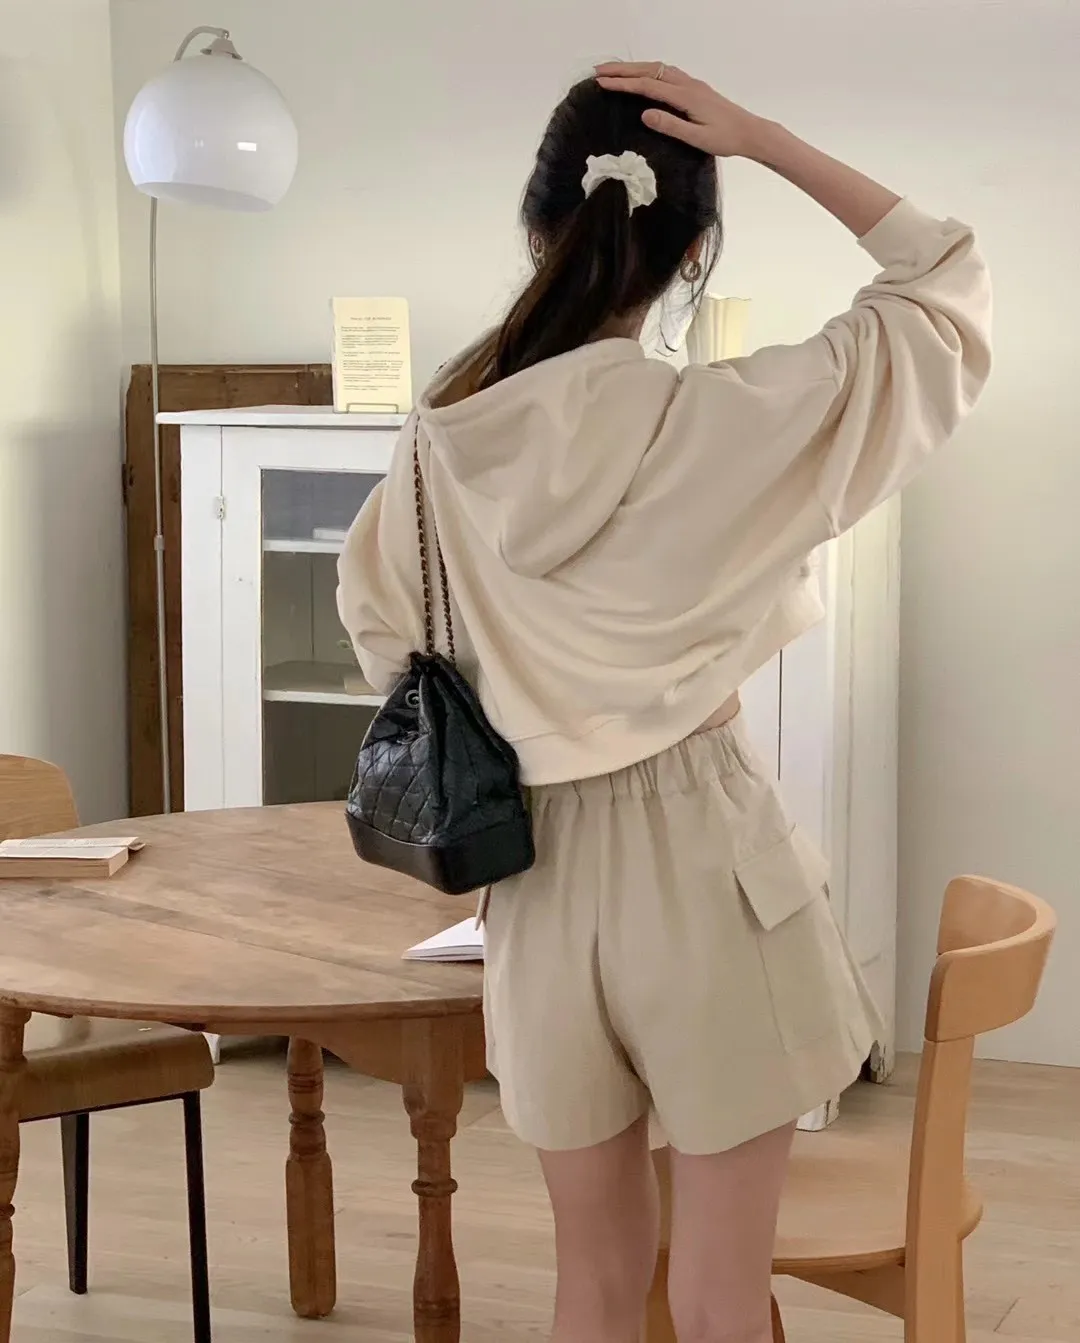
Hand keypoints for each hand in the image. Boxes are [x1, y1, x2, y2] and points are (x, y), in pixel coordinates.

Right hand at [595, 63, 767, 159]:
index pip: (647, 86)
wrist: (750, 132)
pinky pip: (666, 72)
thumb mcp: (696, 138)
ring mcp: (691, 83)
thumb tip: (644, 113)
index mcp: (685, 96)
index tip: (601, 83)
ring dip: (634, 68)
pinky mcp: (695, 87)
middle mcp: (687, 84)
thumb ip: (670, 125)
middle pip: (649, 70)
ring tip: (614, 72)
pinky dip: (648, 71)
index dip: (623, 84)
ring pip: (658, 69)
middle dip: (622, 70)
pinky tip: (642, 76)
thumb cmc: (725, 139)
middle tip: (599, 72)